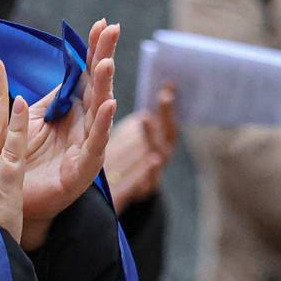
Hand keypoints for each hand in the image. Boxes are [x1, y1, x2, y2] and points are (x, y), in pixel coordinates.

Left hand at [17, 21, 120, 248]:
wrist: (16, 199)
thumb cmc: (25, 159)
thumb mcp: (33, 119)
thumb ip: (50, 96)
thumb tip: (62, 66)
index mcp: (73, 111)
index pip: (85, 74)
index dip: (93, 49)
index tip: (100, 24)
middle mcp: (85, 125)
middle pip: (98, 86)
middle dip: (104, 56)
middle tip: (111, 29)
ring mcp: (88, 146)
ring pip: (100, 111)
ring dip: (104, 85)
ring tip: (106, 63)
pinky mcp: (83, 169)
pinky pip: (96, 143)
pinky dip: (103, 124)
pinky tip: (110, 105)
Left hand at [105, 85, 178, 209]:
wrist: (112, 197)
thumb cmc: (121, 161)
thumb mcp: (128, 136)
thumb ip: (135, 116)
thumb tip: (134, 85)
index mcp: (155, 140)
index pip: (165, 119)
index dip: (168, 103)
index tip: (168, 84)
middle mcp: (157, 155)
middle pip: (167, 132)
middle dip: (167, 114)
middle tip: (164, 95)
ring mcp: (152, 173)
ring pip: (157, 153)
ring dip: (152, 135)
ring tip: (146, 118)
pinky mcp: (142, 191)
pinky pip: (149, 181)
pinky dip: (152, 171)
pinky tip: (154, 160)